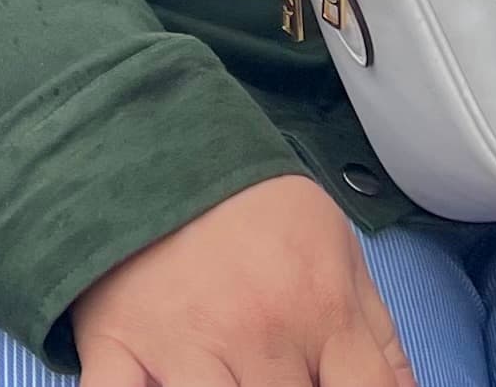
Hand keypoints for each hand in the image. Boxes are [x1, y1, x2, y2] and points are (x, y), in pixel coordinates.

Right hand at [73, 178, 412, 385]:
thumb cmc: (253, 206)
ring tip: (230, 378)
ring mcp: (184, 346)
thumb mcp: (336, 250)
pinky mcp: (116, 346)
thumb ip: (378, 340)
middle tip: (280, 371)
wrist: (156, 133)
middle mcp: (257, 333)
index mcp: (320, 309)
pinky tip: (160, 383)